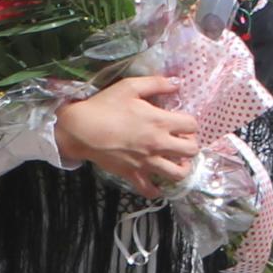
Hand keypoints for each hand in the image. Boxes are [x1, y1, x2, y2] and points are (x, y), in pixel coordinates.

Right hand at [54, 75, 196, 195]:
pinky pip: (150, 190)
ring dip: (180, 168)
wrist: (80, 129)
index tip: (180, 122)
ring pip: (178, 173)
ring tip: (174, 162)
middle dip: (190, 145)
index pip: (192, 125)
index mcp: (160, 121)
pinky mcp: (133, 174)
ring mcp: (146, 162)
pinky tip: (156, 184)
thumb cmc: (104, 106)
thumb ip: (156, 83)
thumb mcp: (129, 87)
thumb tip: (177, 82)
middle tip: (179, 141)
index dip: (190, 123)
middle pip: (191, 150)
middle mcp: (159, 144)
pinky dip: (155, 190)